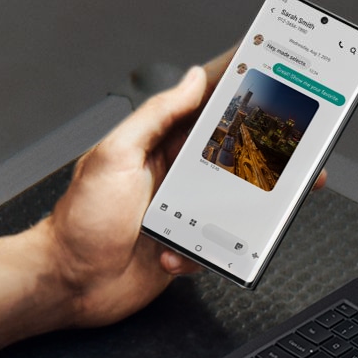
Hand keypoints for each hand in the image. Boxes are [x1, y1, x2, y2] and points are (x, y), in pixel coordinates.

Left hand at [39, 48, 326, 327]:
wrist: (70, 284)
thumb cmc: (80, 222)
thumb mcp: (116, 155)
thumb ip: (156, 115)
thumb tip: (191, 80)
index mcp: (158, 145)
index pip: (203, 108)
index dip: (234, 90)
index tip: (266, 73)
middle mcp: (173, 174)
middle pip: (230, 154)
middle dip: (260, 153)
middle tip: (288, 150)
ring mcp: (181, 211)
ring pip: (233, 201)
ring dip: (241, 209)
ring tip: (254, 210)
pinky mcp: (187, 245)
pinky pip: (218, 243)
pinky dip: (207, 250)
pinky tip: (175, 253)